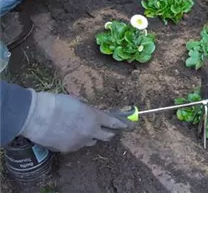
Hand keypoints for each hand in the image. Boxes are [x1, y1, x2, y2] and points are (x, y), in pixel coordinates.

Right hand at [20, 91, 134, 152]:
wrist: (37, 116)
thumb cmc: (56, 103)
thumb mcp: (76, 100)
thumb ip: (87, 108)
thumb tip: (89, 109)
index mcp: (95, 117)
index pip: (114, 122)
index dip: (122, 124)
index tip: (127, 125)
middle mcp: (91, 131)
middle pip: (107, 136)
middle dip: (109, 133)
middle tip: (107, 130)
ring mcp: (80, 142)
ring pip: (92, 142)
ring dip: (91, 137)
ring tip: (83, 130)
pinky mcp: (69, 149)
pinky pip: (78, 145)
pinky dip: (76, 141)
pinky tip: (68, 134)